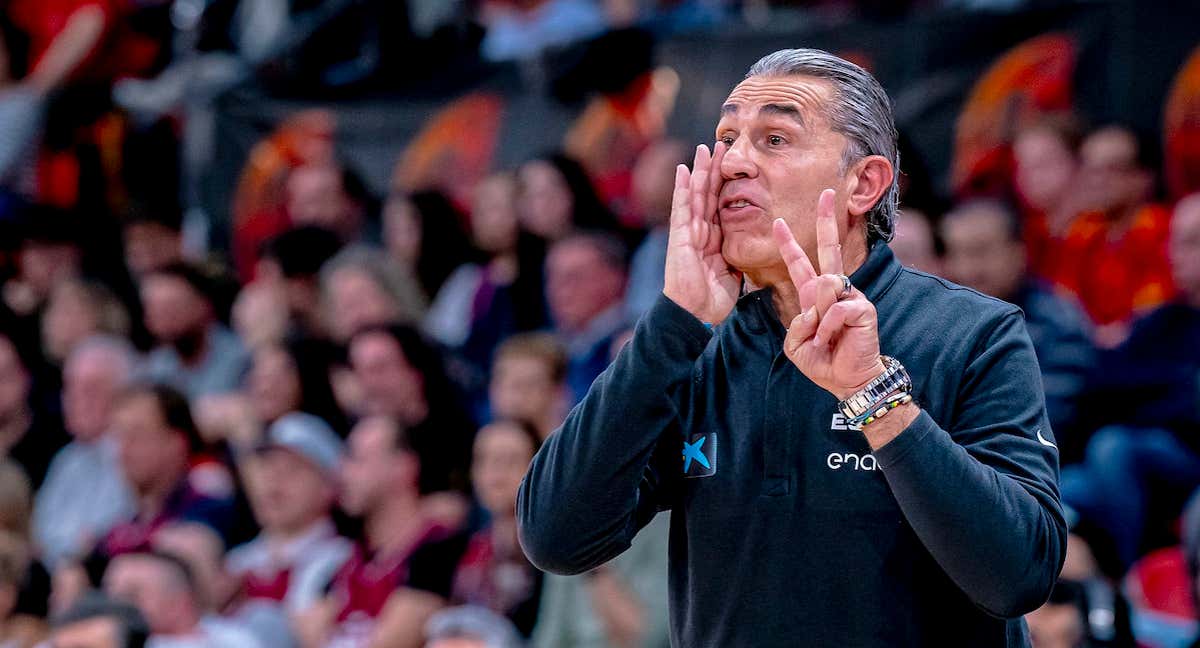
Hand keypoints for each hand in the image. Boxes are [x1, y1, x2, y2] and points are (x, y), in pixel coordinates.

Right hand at [662, 143, 742, 323]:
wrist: (695, 313)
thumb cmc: (713, 299)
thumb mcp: (734, 272)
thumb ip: (739, 256)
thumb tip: (755, 248)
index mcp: (714, 239)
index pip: (720, 205)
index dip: (725, 185)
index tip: (733, 165)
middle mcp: (700, 231)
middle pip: (708, 194)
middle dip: (713, 170)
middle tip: (719, 145)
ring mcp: (689, 232)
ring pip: (696, 194)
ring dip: (699, 171)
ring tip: (703, 148)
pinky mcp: (680, 236)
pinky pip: (682, 208)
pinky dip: (682, 188)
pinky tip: (683, 169)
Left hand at [774, 189, 884, 399]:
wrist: (848, 379)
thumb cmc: (823, 360)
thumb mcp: (796, 343)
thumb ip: (797, 322)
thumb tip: (816, 305)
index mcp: (814, 295)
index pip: (799, 264)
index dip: (787, 244)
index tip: (776, 222)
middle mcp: (835, 289)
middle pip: (829, 248)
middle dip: (826, 220)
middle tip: (826, 192)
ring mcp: (851, 296)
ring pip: (825, 285)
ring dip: (817, 318)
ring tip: (822, 339)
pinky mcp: (863, 308)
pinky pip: (835, 310)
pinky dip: (828, 329)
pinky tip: (832, 340)